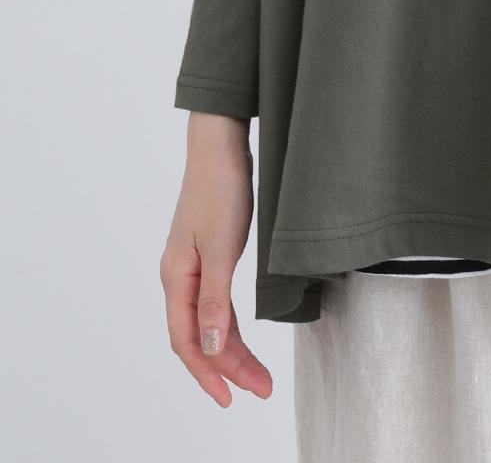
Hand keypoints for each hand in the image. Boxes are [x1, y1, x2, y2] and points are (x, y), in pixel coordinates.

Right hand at [160, 112, 272, 407]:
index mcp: (176, 278)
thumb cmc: (220, 190)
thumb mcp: (222, 248)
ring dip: (231, 350)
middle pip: (199, 337)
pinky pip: (215, 303)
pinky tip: (240, 338)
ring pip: (209, 322)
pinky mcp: (209, 256)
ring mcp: (193, 267)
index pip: (187, 342)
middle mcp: (179, 278)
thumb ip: (214, 299)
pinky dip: (228, 326)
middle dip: (228, 367)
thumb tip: (209, 347)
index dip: (208, 373)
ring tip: (258, 375)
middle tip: (259, 389)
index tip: (233, 397)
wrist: (221, 147)